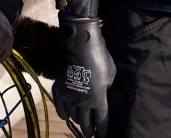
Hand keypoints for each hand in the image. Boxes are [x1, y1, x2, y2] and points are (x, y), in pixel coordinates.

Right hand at [52, 18, 114, 137]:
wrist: (80, 42)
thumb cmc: (99, 56)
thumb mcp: (110, 74)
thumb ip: (106, 87)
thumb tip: (102, 92)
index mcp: (98, 98)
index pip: (101, 120)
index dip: (103, 129)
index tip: (103, 135)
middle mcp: (82, 101)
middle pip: (86, 123)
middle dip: (90, 130)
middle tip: (91, 134)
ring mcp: (69, 95)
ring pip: (73, 116)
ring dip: (78, 121)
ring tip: (81, 123)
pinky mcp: (59, 88)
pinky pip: (60, 107)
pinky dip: (64, 114)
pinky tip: (67, 116)